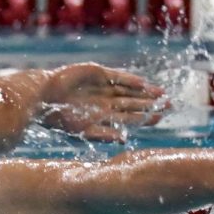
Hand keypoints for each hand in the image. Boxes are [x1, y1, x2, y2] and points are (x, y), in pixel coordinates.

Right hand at [38, 63, 168, 141]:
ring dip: (145, 92)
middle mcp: (106, 103)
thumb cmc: (60, 119)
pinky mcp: (98, 73)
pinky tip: (143, 83)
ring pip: (129, 90)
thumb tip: (125, 140)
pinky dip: (130, 80)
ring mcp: (103, 87)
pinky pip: (118, 77)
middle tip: (171, 105)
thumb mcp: (83, 131)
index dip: (146, 117)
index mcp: (105, 117)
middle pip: (134, 103)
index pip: (131, 118)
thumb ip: (104, 135)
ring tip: (162, 93)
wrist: (43, 97)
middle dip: (151, 104)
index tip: (162, 117)